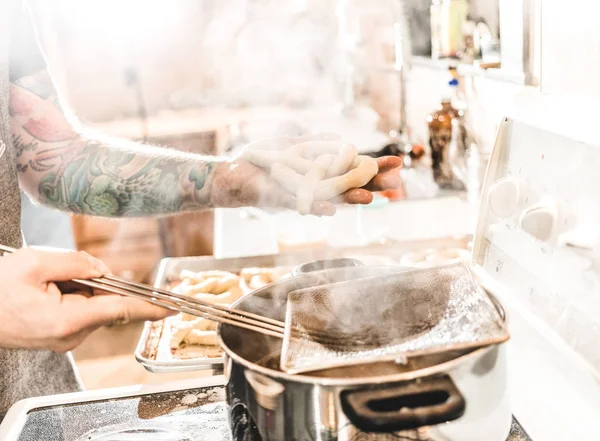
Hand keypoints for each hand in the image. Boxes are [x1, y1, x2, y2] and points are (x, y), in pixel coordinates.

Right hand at [0, 248, 174, 352]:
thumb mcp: (34, 264)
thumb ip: (77, 263)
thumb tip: (103, 269)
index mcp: (69, 320)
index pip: (121, 309)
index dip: (151, 306)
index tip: (173, 306)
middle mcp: (72, 335)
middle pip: (104, 299)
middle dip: (92, 280)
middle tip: (58, 272)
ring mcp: (66, 339)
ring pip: (91, 303)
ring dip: (78, 287)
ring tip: (43, 284)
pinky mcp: (62, 336)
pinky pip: (79, 309)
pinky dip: (71, 295)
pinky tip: (45, 292)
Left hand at [212, 135, 401, 214]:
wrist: (232, 173)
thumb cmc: (260, 160)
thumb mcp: (289, 145)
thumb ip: (313, 143)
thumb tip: (337, 137)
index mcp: (318, 171)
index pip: (352, 169)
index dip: (373, 167)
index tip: (398, 162)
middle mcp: (314, 185)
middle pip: (348, 186)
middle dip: (371, 183)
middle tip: (396, 182)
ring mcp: (300, 194)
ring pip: (329, 199)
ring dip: (349, 200)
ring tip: (370, 199)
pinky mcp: (282, 199)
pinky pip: (302, 205)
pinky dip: (317, 207)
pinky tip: (333, 209)